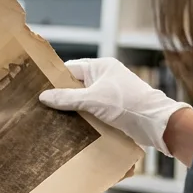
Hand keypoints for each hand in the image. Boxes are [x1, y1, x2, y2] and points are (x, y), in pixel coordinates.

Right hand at [40, 57, 190, 156]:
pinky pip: (91, 110)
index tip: (37, 89)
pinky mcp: (113, 109)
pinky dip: (82, 117)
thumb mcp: (93, 100)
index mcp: (101, 66)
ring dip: (71, 109)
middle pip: (75, 85)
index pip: (70, 69)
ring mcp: (109, 94)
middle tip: (40, 106)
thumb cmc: (127, 104)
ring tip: (50, 118)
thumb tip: (43, 96)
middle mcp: (104, 77)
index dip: (54, 79)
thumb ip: (67, 98)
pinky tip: (69, 126)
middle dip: (60, 96)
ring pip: (82, 99)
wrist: (156, 123)